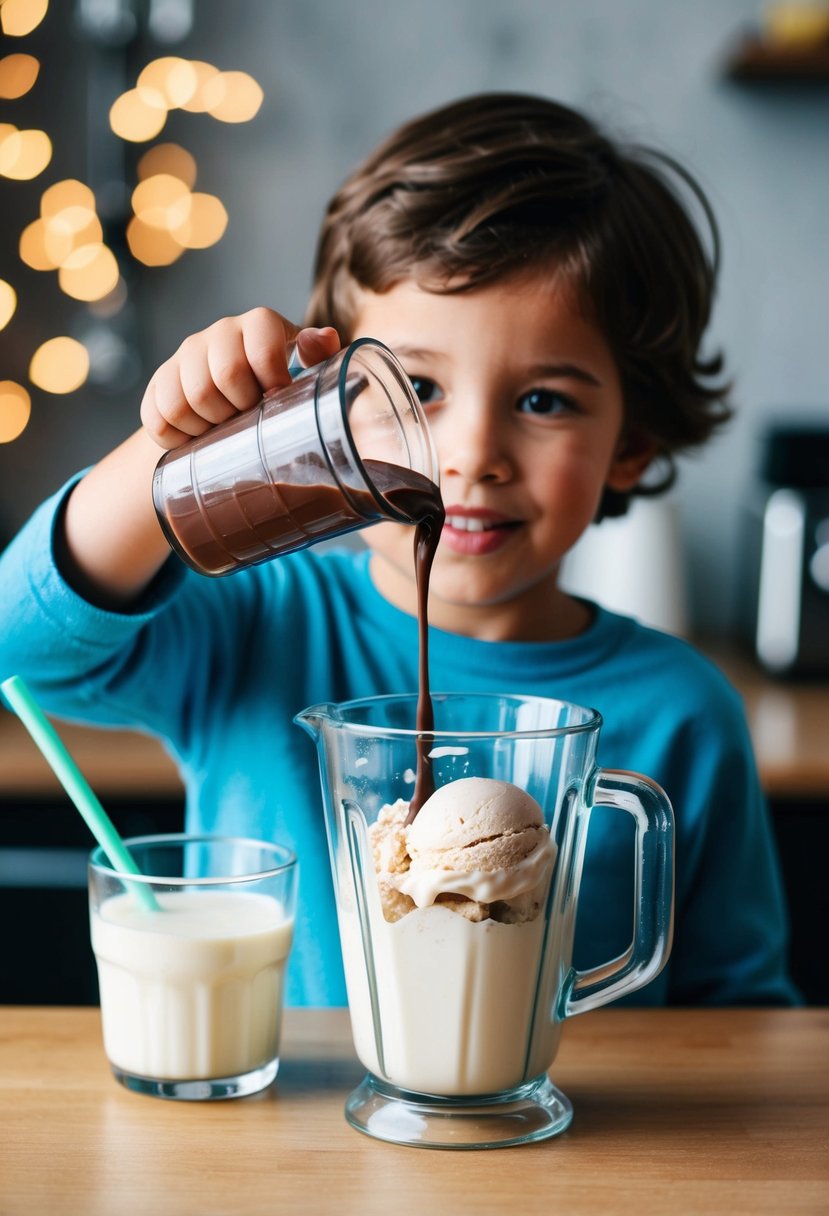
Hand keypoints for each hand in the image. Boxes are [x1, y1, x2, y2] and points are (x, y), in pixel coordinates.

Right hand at [140, 308, 339, 448]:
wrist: (231, 397)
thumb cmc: (279, 385)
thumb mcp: (308, 370)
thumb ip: (320, 356)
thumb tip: (327, 338)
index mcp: (259, 325)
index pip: (262, 346)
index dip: (271, 379)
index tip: (275, 401)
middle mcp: (219, 333)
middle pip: (223, 378)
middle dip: (240, 410)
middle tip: (249, 421)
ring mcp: (185, 356)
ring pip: (186, 401)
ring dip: (208, 427)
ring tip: (224, 430)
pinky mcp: (159, 382)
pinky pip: (158, 417)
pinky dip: (176, 437)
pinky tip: (195, 438)